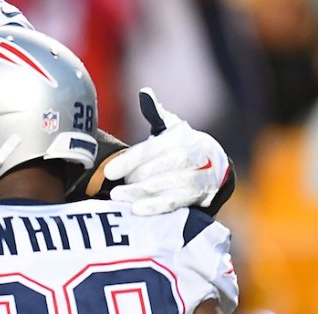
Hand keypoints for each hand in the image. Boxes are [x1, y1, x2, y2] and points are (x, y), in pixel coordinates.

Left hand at [106, 87, 229, 214]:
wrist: (215, 168)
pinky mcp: (196, 196)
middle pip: (160, 167)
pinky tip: (135, 209)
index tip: (109, 171)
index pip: (152, 148)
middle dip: (135, 176)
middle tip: (115, 184)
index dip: (130, 160)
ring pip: (166, 184)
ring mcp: (197, 176)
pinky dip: (155, 206)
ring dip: (140, 192)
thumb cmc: (182, 147)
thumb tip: (145, 92)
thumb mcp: (171, 128)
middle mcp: (193, 155)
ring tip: (118, 196)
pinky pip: (174, 202)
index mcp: (181, 137)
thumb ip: (155, 113)